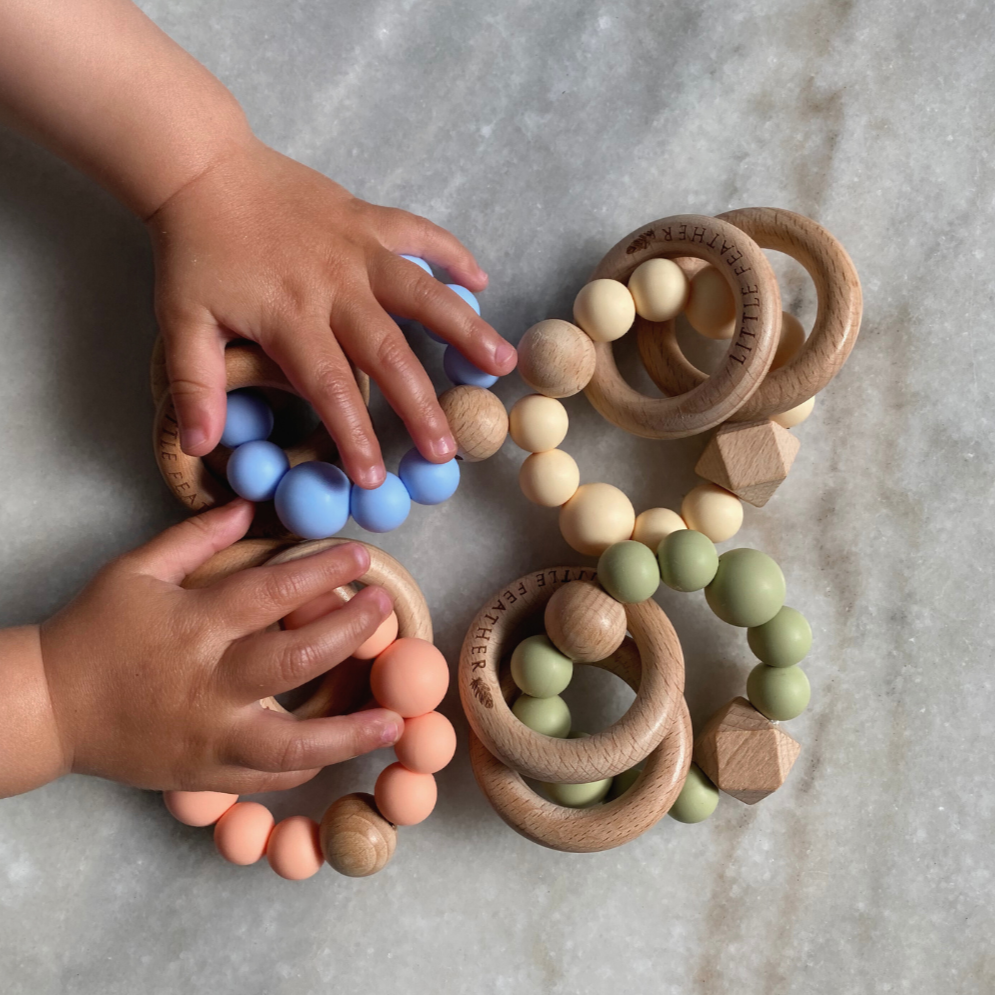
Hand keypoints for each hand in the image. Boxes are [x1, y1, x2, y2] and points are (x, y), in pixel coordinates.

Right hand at [39, 501, 402, 792]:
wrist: (48, 707)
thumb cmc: (93, 631)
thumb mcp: (136, 570)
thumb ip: (196, 538)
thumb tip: (249, 507)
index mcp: (193, 625)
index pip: (272, 591)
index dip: (324, 572)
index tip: (362, 559)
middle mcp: (207, 683)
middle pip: (296, 659)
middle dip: (351, 632)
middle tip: (385, 610)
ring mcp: (207, 736)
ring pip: (292, 743)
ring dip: (351, 732)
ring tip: (396, 721)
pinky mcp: (203, 774)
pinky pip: (265, 779)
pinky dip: (306, 766)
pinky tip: (340, 751)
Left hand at [148, 138, 516, 485]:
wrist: (202, 167)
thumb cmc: (194, 251)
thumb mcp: (181, 320)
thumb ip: (196, 385)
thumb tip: (199, 447)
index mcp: (291, 318)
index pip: (331, 389)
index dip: (355, 437)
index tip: (374, 478)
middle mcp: (335, 287)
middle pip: (388, 354)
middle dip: (421, 407)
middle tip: (447, 450)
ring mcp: (357, 249)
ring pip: (423, 294)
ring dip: (465, 330)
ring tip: (502, 364)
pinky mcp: (367, 218)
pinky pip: (420, 233)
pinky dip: (452, 254)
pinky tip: (481, 280)